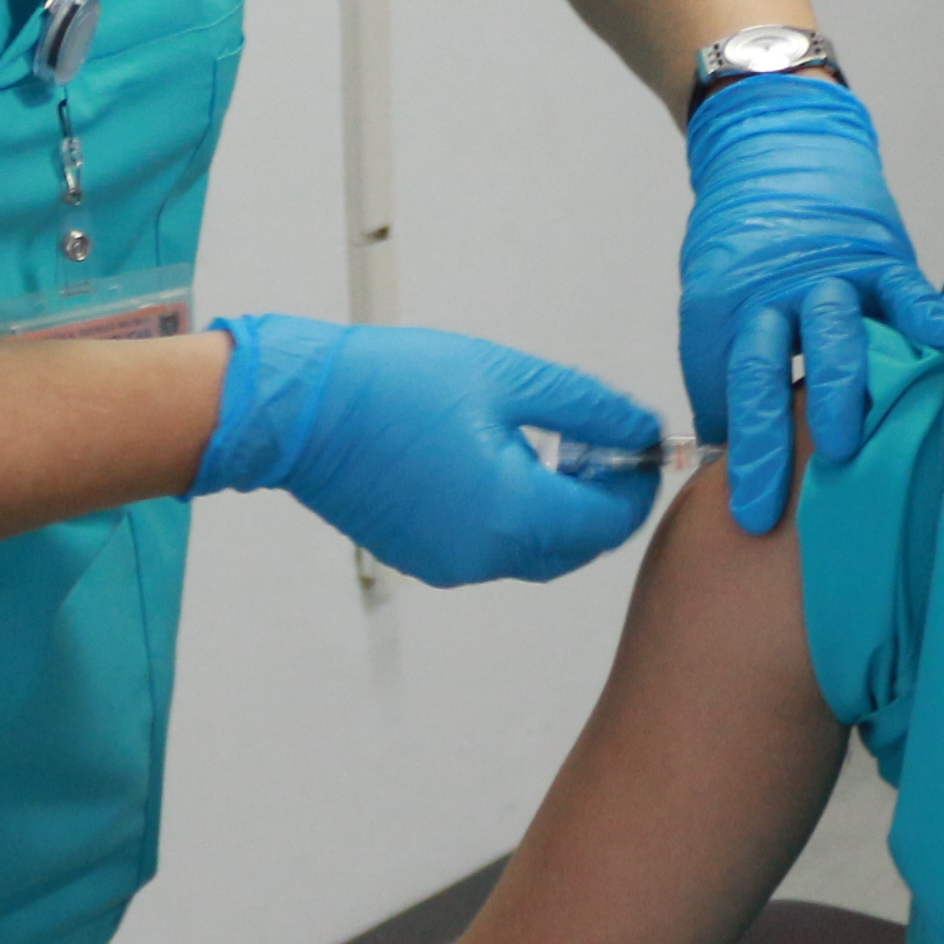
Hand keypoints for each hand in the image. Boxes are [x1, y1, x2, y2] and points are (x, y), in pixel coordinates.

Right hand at [197, 315, 663, 586]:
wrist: (300, 410)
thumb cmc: (392, 385)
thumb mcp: (508, 379)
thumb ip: (589, 410)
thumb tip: (643, 430)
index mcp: (512, 514)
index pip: (609, 522)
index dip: (638, 485)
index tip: (643, 444)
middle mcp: (484, 557)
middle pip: (576, 548)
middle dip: (602, 502)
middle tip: (607, 445)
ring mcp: (449, 565)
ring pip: (535, 553)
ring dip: (560, 510)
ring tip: (555, 445)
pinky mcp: (423, 558)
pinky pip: (492, 550)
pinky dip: (516, 517)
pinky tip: (504, 462)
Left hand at [675, 74, 943, 517]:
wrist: (774, 147)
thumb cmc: (748, 248)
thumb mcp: (718, 307)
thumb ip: (729, 379)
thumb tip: (734, 466)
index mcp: (728, 313)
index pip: (727, 393)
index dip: (739, 455)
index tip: (745, 519)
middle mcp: (773, 294)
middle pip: (762, 369)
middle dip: (768, 440)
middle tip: (771, 505)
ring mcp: (828, 273)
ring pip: (831, 332)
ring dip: (838, 389)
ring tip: (848, 445)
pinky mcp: (878, 253)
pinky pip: (902, 288)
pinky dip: (924, 314)